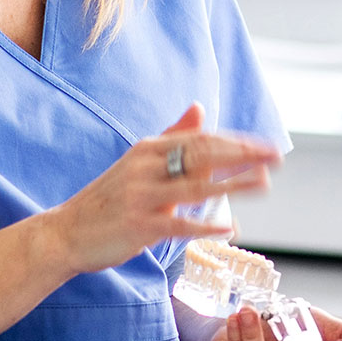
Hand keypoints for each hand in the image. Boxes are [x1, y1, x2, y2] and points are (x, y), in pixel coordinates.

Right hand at [37, 104, 280, 278]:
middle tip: (276, 156)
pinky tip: (230, 228)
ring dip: (233, 185)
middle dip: (243, 155)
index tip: (266, 145)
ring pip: (195, 187)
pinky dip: (204, 226)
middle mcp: (146, 168)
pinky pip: (177, 225)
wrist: (65, 233)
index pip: (200, 139)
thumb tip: (199, 108)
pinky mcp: (138, 226)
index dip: (236, 141)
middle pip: (202, 156)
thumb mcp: (138, 161)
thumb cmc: (109, 199)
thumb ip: (171, 136)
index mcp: (148, 149)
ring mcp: (141, 197)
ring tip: (264, 182)